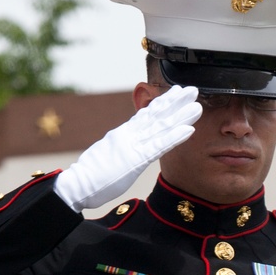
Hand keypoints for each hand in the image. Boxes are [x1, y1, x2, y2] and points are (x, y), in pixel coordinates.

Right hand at [54, 86, 201, 211]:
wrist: (78, 184)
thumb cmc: (90, 177)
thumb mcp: (107, 157)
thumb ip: (118, 149)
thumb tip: (123, 148)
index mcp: (122, 135)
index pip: (146, 116)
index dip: (162, 103)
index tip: (175, 93)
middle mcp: (129, 135)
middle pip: (156, 115)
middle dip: (175, 102)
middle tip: (192, 90)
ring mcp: (132, 145)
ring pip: (161, 126)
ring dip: (181, 115)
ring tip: (197, 104)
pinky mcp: (135, 159)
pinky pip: (159, 146)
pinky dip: (174, 137)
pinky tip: (189, 129)